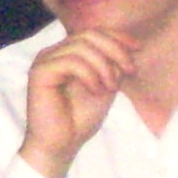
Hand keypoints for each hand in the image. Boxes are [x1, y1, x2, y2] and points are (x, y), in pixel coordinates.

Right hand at [17, 29, 132, 177]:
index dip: (117, 36)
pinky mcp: (40, 73)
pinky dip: (89, 74)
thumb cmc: (80, 119)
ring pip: (81, 46)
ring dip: (104, 66)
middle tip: (129, 70)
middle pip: (89, 35)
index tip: (138, 48)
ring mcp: (45, 61)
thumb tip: (127, 45)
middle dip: (115, 50)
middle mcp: (53, 53)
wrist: (62, 145)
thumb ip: (112, 64)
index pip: (93, 33)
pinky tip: (96, 90)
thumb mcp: (105, 85)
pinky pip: (70, 61)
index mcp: (67, 53)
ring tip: (110, 87)